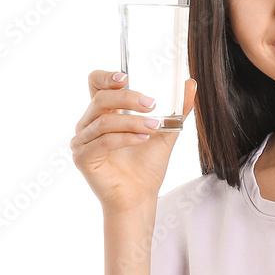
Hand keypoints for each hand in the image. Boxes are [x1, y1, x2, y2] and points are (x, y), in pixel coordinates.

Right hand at [70, 70, 196, 213]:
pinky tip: (143, 139)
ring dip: (132, 121)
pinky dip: (125, 138)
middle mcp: (88, 124)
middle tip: (152, 104)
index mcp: (104, 114)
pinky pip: (103, 141)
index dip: (106, 76)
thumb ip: (177, 110)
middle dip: (128, 98)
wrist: (141, 197)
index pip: (95, 84)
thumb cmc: (147, 167)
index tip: (126, 77)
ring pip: (104, 120)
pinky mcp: (83, 158)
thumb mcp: (166, 133)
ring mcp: (82, 141)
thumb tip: (191, 84)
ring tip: (154, 127)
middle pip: (101, 99)